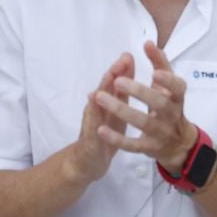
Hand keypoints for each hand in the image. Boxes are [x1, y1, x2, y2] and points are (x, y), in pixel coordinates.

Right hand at [64, 54, 131, 187]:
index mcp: (106, 102)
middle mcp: (96, 109)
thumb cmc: (104, 130)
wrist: (88, 160)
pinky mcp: (90, 142)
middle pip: (103, 90)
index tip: (129, 55)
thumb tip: (128, 65)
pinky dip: (94, 125)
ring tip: (104, 84)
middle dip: (111, 77)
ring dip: (99, 97)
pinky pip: (92, 134)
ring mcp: (92, 125)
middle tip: (120, 63)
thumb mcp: (115, 109)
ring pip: (95, 109)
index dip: (121, 70)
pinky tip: (95, 120)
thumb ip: (121, 89)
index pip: (114, 83)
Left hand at [94, 41, 197, 171]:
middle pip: (158, 103)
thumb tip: (148, 42)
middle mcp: (172, 115)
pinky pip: (132, 144)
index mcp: (177, 97)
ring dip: (121, 110)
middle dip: (139, 91)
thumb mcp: (169, 86)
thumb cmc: (170, 106)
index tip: (155, 72)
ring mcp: (160, 133)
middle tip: (118, 80)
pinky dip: (117, 138)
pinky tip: (101, 129)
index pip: (177, 87)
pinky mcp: (149, 148)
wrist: (179, 144)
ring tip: (100, 97)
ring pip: (142, 122)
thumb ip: (160, 63)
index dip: (168, 81)